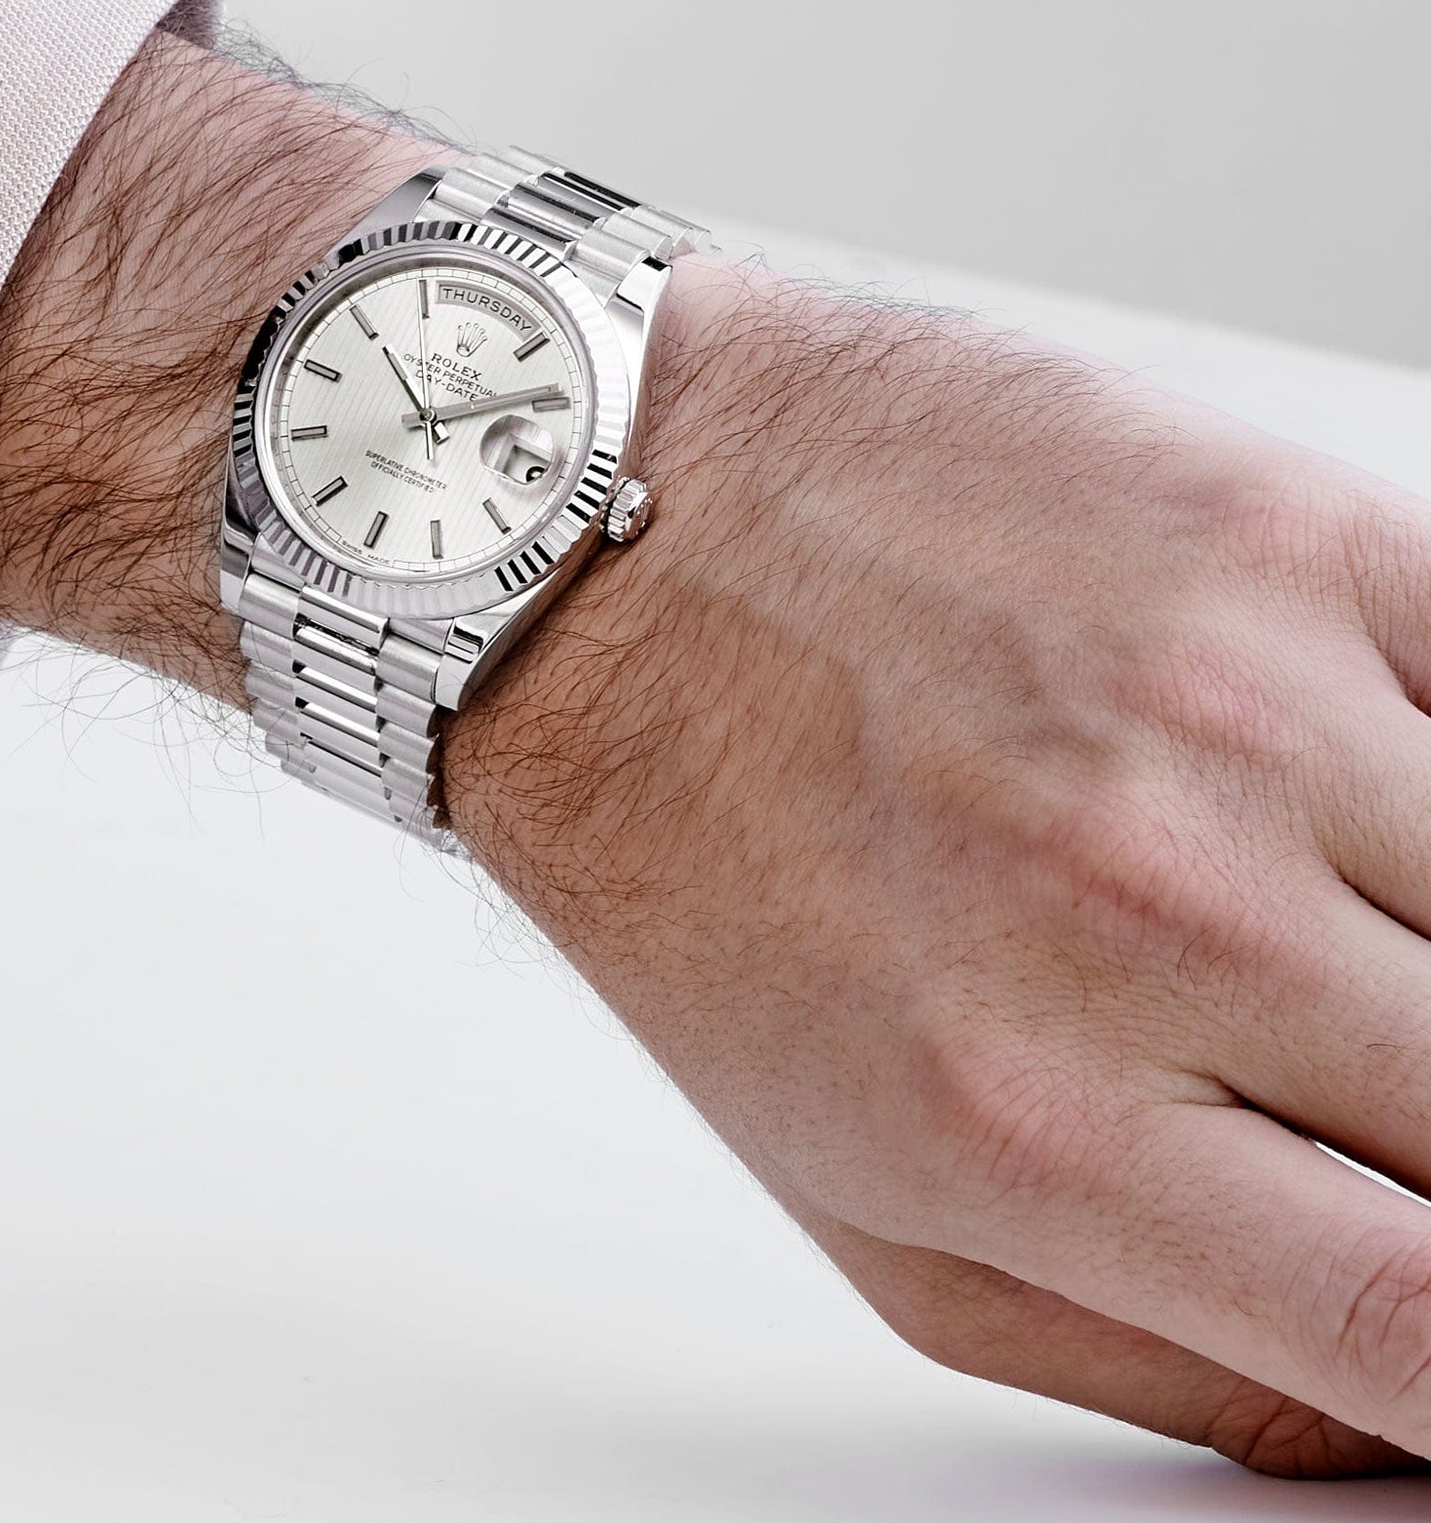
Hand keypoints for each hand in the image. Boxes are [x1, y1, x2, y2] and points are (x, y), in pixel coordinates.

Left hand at [0, 34, 1430, 1475]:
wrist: (602, 549)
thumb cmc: (694, 848)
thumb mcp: (852, 1189)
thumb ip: (1143, 1351)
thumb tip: (1384, 1420)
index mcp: (1037, 1121)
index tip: (1427, 1281)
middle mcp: (1156, 914)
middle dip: (1420, 1120)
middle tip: (1304, 1055)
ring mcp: (1242, 703)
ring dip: (1419, 932)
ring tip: (1280, 895)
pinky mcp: (1279, 529)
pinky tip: (1311, 769)